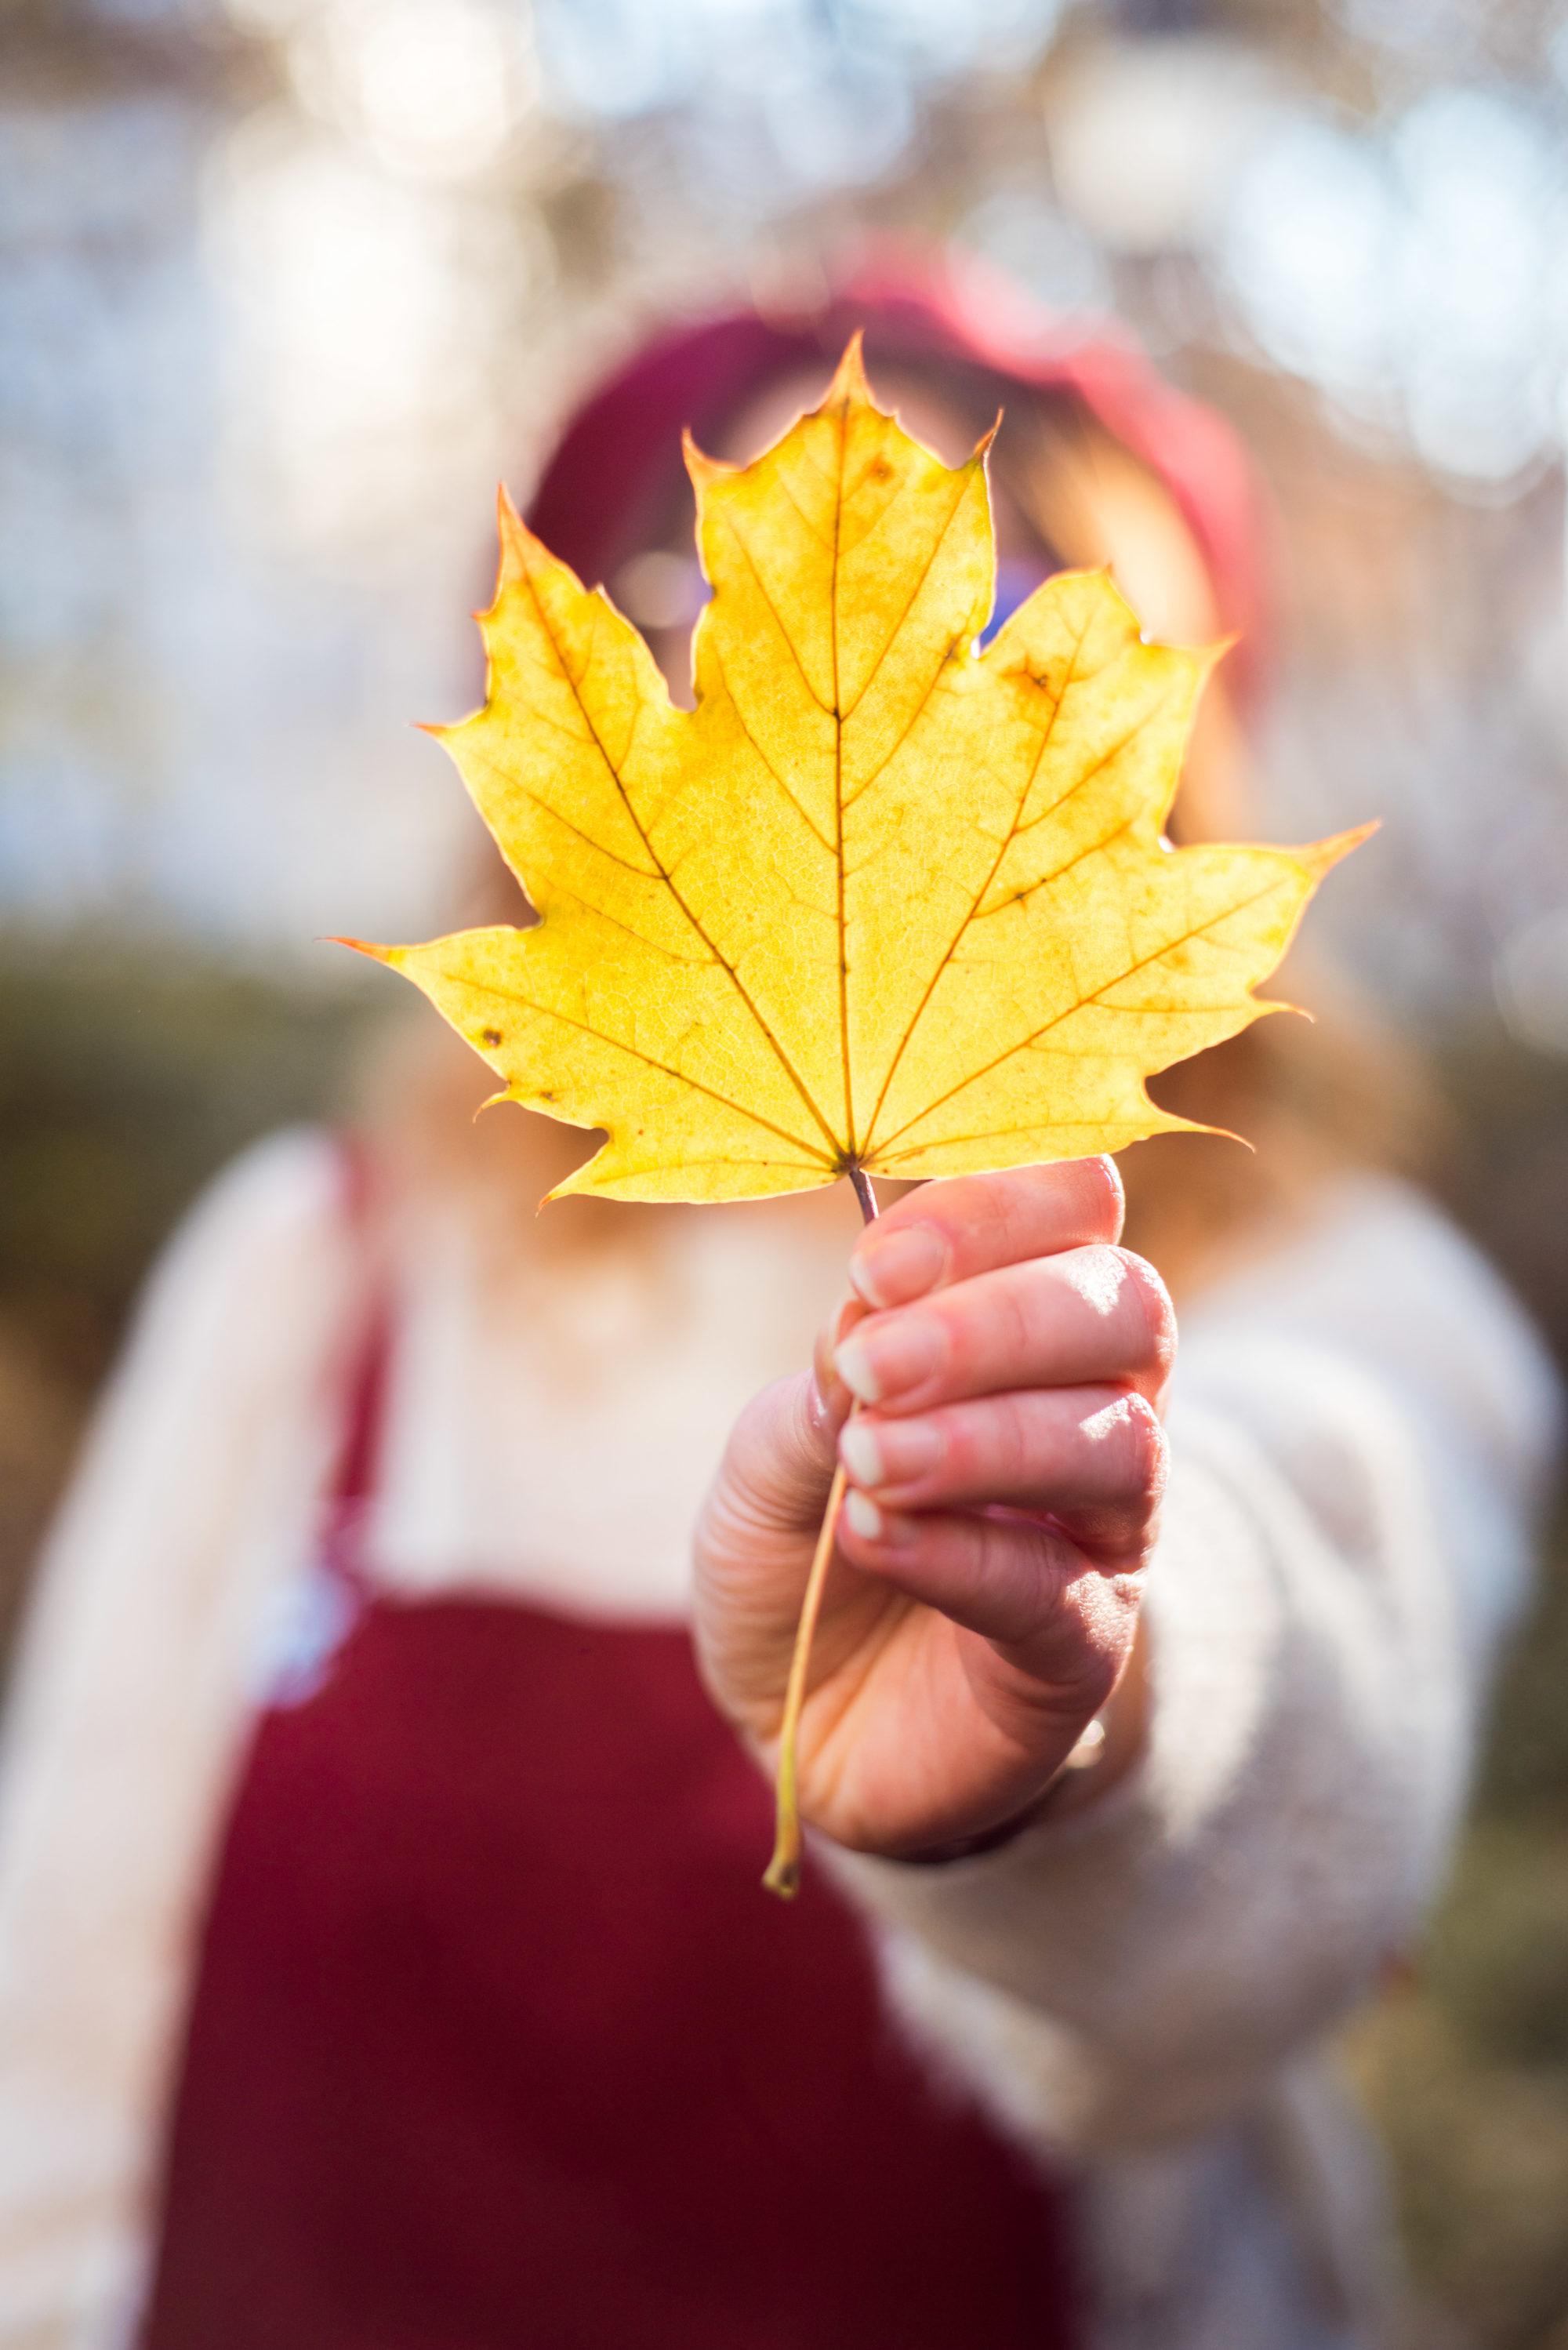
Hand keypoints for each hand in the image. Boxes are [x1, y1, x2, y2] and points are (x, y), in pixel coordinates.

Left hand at [692, 1158, 1171, 1857]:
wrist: (797, 1723)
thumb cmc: (795, 1552)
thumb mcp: (764, 1456)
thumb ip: (814, 1391)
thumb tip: (860, 1327)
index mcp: (1026, 1321)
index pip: (1077, 1210)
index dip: (994, 1210)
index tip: (876, 1265)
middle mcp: (1094, 1407)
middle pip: (1126, 1311)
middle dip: (992, 1323)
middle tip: (870, 1366)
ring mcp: (1101, 1534)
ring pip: (1116, 1447)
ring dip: (980, 1439)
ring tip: (865, 1461)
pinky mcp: (1078, 1651)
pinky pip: (1055, 1589)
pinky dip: (960, 1553)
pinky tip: (873, 1537)